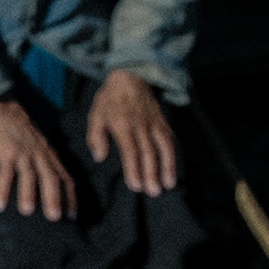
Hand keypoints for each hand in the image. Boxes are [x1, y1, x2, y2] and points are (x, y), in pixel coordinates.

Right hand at [0, 97, 76, 220]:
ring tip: (27, 211)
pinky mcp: (7, 151)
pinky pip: (5, 172)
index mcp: (50, 156)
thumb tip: (49, 190)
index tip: (72, 216)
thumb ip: (46, 164)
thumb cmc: (22, 133)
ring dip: (28, 193)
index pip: (65, 178)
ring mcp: (24, 153)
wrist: (5, 110)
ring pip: (29, 175)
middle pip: (51, 177)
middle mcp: (41, 155)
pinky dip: (2, 188)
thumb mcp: (40, 147)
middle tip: (55, 218)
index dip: (70, 197)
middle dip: (54, 198)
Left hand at [86, 69, 176, 195]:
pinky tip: (173, 171)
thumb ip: (95, 136)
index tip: (136, 185)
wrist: (130, 76)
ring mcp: (154, 123)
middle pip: (149, 152)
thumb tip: (99, 157)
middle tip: (153, 192)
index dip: (134, 168)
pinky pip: (170, 140)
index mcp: (122, 124)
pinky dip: (174, 156)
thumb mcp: (95, 114)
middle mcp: (141, 125)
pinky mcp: (163, 122)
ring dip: (167, 167)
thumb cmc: (109, 99)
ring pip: (164, 147)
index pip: (130, 150)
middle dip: (152, 173)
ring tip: (168, 185)